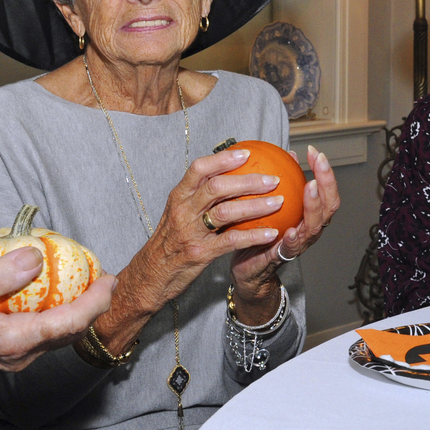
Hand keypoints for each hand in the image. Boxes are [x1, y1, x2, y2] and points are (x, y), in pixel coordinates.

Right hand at [0, 247, 110, 429]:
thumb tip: (36, 256)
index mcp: (14, 340)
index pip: (70, 322)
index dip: (96, 301)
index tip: (109, 278)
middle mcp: (20, 354)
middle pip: (71, 331)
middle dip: (92, 304)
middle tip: (101, 274)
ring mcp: (14, 356)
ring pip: (57, 333)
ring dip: (75, 308)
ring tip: (82, 279)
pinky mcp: (6, 351)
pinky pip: (41, 332)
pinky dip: (55, 312)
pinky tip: (49, 290)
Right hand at [89, 146, 288, 353]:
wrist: (150, 275)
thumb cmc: (169, 241)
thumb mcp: (177, 213)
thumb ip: (197, 196)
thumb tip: (226, 175)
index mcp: (178, 197)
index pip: (199, 168)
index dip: (223, 159)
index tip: (247, 153)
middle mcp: (183, 210)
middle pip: (217, 187)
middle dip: (248, 181)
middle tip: (273, 179)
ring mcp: (191, 232)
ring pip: (227, 212)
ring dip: (256, 206)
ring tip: (278, 202)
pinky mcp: (200, 253)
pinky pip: (231, 241)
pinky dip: (254, 235)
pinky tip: (272, 233)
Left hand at [230, 145, 339, 322]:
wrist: (248, 268)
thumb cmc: (259, 232)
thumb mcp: (268, 203)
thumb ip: (281, 182)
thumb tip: (288, 154)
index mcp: (308, 216)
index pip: (325, 191)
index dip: (325, 172)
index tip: (315, 152)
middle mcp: (309, 230)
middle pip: (329, 207)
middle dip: (327, 182)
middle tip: (319, 162)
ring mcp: (299, 245)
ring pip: (314, 226)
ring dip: (314, 205)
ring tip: (310, 187)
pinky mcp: (282, 258)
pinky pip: (291, 248)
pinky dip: (293, 238)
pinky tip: (291, 229)